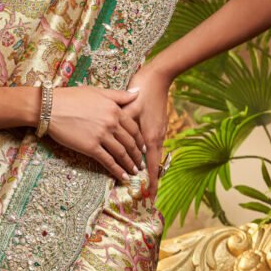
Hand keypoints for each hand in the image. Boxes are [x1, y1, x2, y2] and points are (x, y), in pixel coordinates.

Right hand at [46, 86, 145, 182]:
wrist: (50, 107)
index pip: (133, 128)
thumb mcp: (98, 92)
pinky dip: (117, 170)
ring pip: (121, 153)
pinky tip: (123, 177)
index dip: (140, 140)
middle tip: (140, 162)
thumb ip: (119, 95)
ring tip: (134, 171)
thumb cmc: (72, 97)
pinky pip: (108, 161)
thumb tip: (138, 92)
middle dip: (137, 154)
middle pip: (130, 142)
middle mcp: (111, 123)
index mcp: (114, 110)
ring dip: (130, 164)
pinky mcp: (90, 148)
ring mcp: (101, 136)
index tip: (143, 147)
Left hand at [122, 62, 172, 192]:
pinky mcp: (158, 125)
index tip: (151, 194)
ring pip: (154, 155)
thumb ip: (120, 123)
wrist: (158, 76)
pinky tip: (144, 159)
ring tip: (147, 182)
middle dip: (152, 179)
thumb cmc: (142, 89)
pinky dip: (150, 156)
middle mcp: (157, 135)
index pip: (151, 164)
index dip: (151, 180)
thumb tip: (112, 135)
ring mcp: (159, 130)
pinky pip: (153, 145)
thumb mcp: (128, 106)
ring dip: (151, 168)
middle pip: (155, 163)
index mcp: (150, 135)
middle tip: (149, 195)